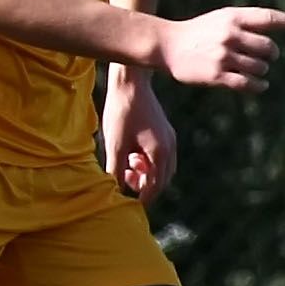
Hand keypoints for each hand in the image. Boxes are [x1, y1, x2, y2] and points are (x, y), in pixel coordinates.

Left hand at [103, 71, 177, 200]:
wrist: (130, 82)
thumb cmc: (120, 112)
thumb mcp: (114, 144)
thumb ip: (116, 169)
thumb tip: (114, 191)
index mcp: (160, 152)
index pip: (155, 186)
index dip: (142, 197)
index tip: (129, 203)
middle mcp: (170, 147)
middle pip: (162, 179)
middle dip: (144, 183)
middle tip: (124, 177)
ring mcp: (170, 139)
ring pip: (162, 167)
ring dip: (146, 172)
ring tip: (127, 162)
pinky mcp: (165, 132)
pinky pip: (161, 155)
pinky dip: (148, 161)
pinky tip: (131, 152)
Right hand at [154, 4, 284, 91]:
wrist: (165, 45)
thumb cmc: (198, 32)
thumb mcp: (221, 19)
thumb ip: (247, 24)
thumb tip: (280, 34)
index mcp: (232, 18)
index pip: (269, 18)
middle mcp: (229, 35)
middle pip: (270, 49)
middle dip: (271, 55)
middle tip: (265, 58)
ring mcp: (223, 56)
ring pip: (261, 68)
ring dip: (261, 71)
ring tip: (252, 69)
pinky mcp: (216, 75)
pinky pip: (249, 84)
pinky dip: (259, 86)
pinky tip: (261, 85)